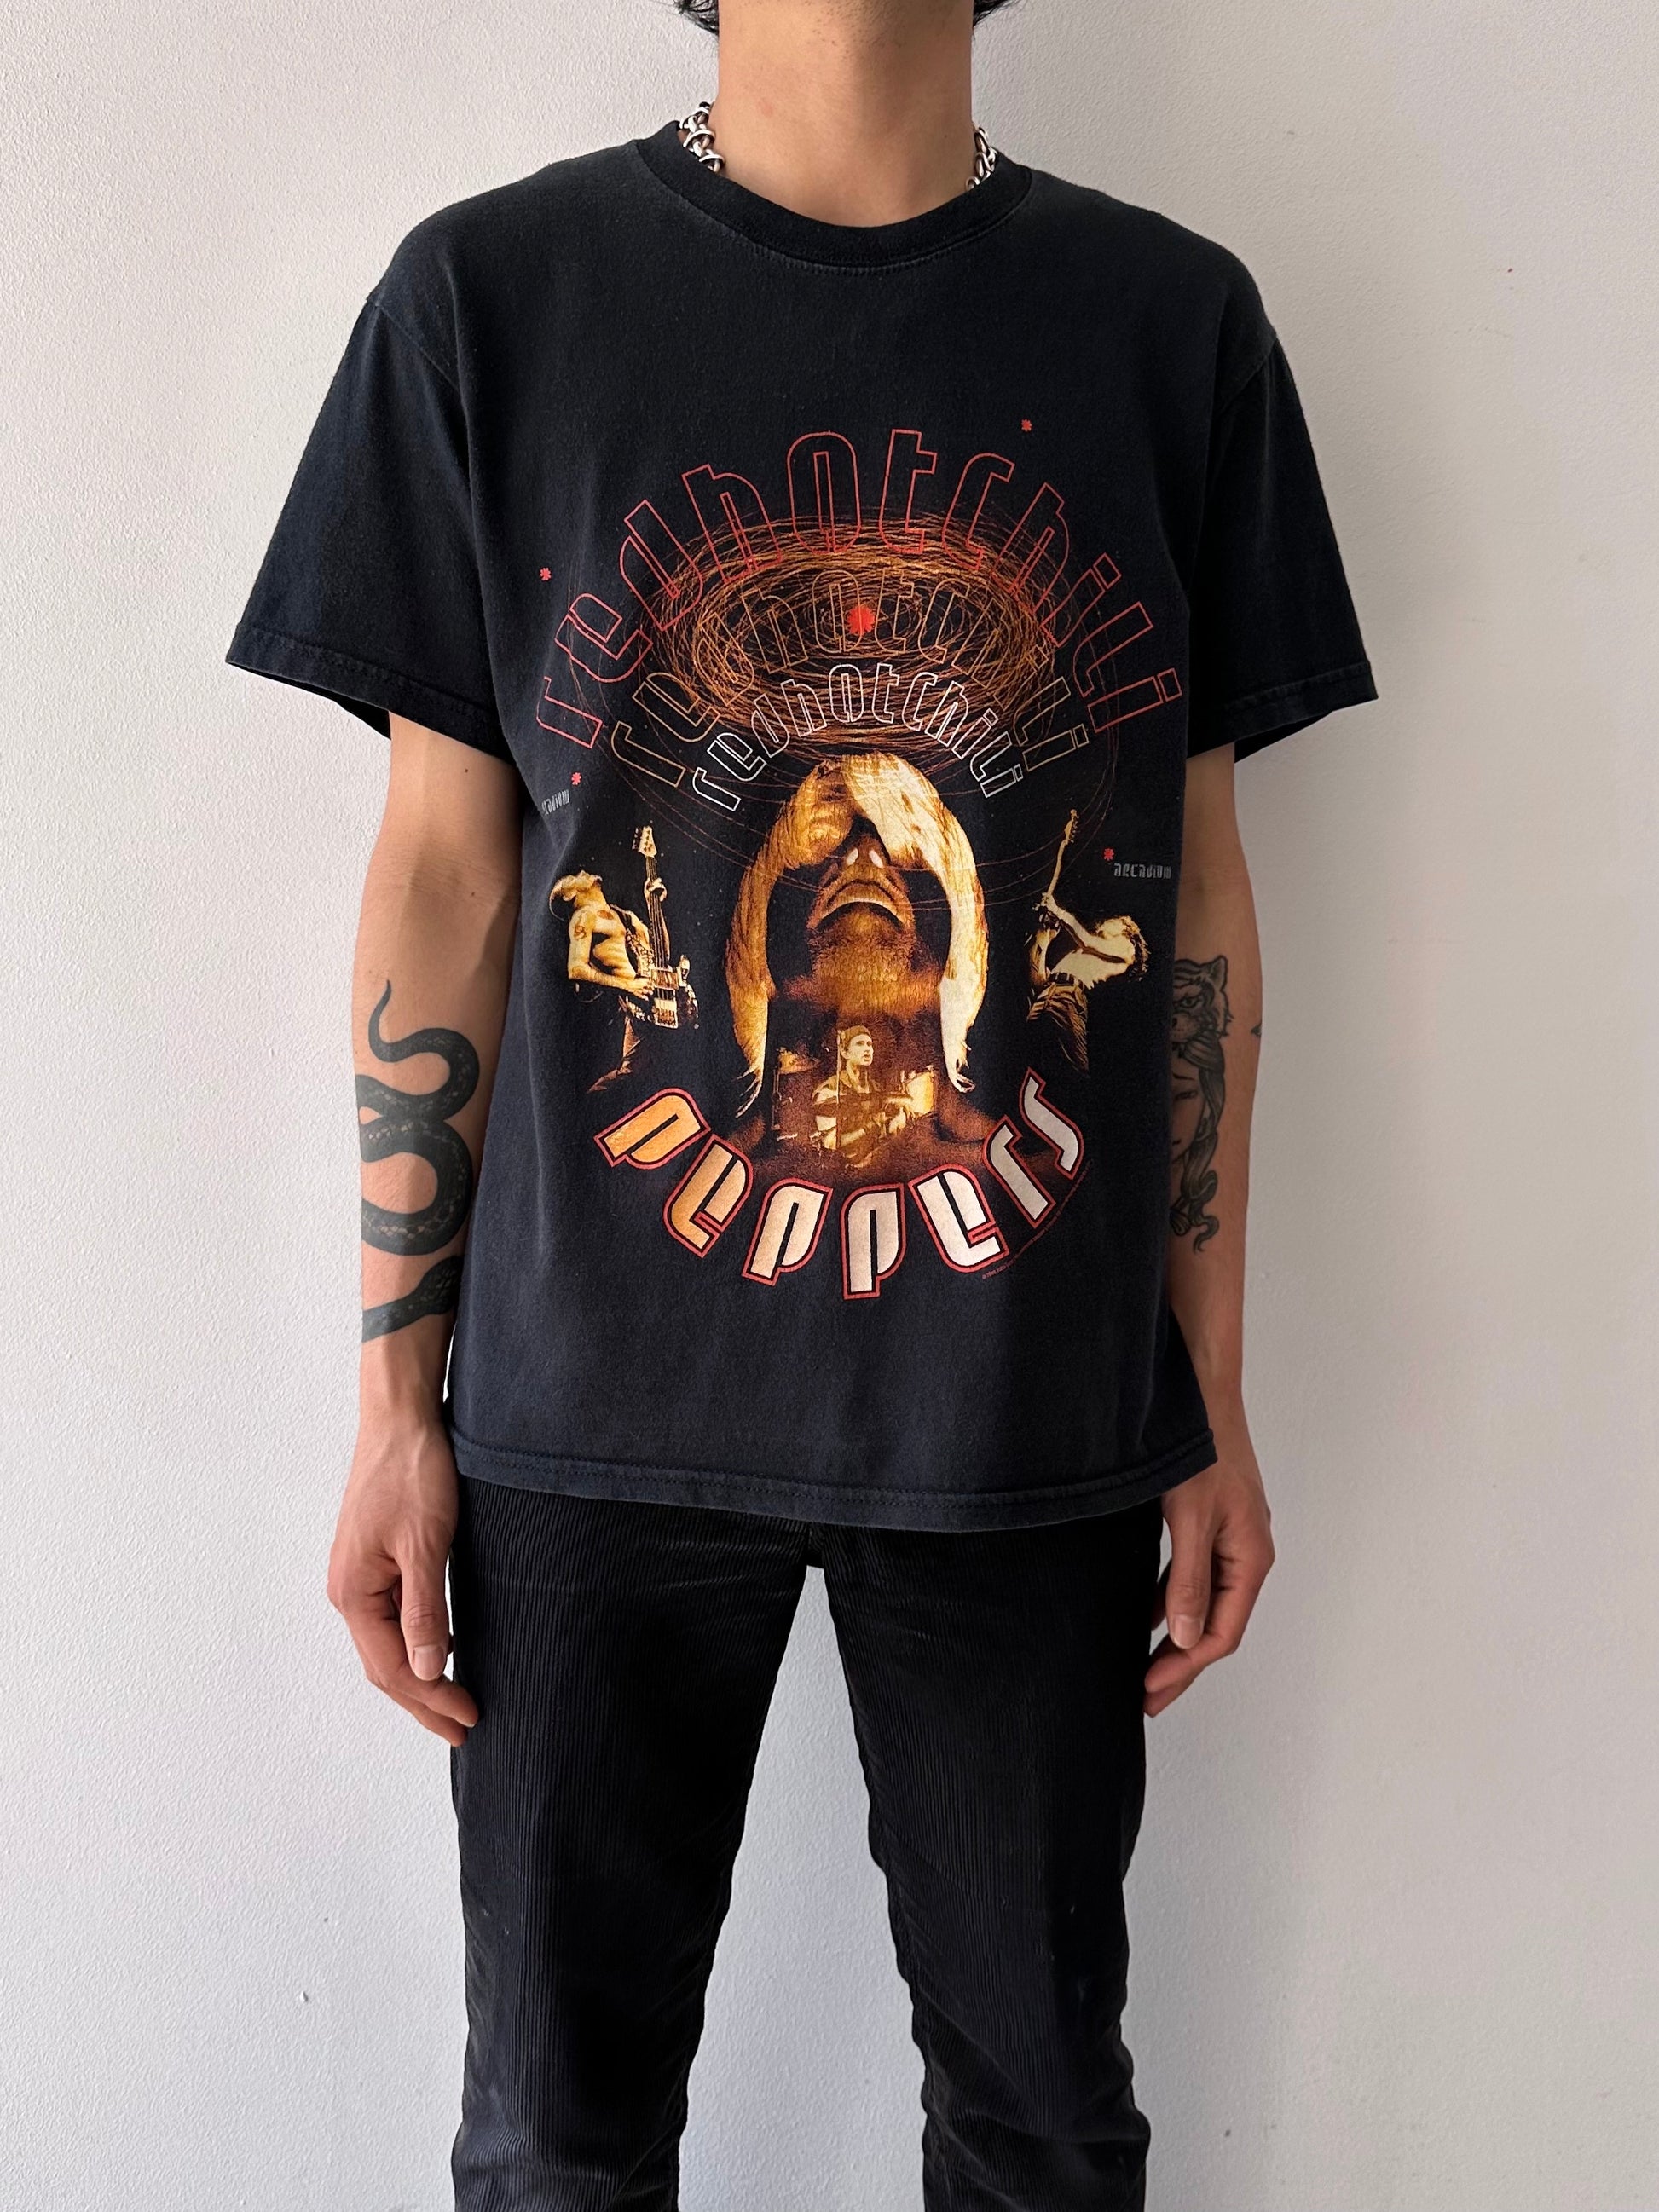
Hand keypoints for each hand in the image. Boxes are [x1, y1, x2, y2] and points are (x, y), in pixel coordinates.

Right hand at [327, 1412, 478, 1746]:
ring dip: (420, 1677)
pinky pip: (393, 1618)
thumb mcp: (425, 1543)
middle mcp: (349, 1591)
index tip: (468, 1719)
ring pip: (388, 1644)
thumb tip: (429, 1671)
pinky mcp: (376, 1560)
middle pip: (386, 1665)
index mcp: (354, 1593)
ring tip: (452, 1703)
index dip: (430, 1700)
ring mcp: (360, 1576)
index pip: (393, 1668)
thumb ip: (425, 1609)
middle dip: (424, 1701)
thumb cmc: (412, 1472)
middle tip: (464, 1729)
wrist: (401, 1417)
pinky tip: (440, 1653)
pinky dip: (417, 1644)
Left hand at [1144, 1416, 1273, 1717]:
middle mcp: (1247, 1552)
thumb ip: (1187, 1579)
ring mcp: (1231, 1537)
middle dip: (1181, 1663)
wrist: (1202, 1393)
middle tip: (1146, 1697)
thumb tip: (1184, 1636)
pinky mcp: (1212, 1522)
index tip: (1149, 1689)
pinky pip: (1195, 1575)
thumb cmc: (1201, 1450)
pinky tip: (1150, 1613)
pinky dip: (1173, 1599)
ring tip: (1146, 1667)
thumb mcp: (1190, 1519)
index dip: (1184, 1667)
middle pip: (1216, 1624)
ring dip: (1177, 1635)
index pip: (1220, 1632)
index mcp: (1251, 1558)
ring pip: (1205, 1601)